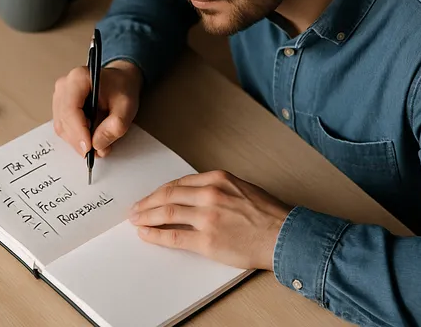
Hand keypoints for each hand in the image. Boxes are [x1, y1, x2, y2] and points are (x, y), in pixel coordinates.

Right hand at [53, 59, 142, 156]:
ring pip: (62, 127)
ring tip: (98, 143)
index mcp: (79, 78)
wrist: (119, 80)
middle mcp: (64, 86)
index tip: (89, 147)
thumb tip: (97, 145)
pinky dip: (76, 137)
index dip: (78, 132)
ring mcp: (59, 96)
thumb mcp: (127, 107)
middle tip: (98, 150)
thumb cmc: (122, 88)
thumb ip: (115, 126)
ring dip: (78, 141)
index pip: (71, 109)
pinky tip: (90, 136)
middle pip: (64, 121)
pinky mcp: (59, 107)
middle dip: (80, 140)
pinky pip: (63, 128)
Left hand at [129, 170, 292, 269]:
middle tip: (135, 208)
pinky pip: (173, 236)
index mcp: (218, 179)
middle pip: (168, 195)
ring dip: (146, 217)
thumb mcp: (242, 188)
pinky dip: (155, 235)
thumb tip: (195, 196)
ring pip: (166, 213)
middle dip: (148, 202)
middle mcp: (210, 194)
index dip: (161, 191)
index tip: (152, 196)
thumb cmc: (268, 215)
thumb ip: (218, 189)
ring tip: (136, 220)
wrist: (284, 235)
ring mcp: (207, 217)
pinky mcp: (206, 240)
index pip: (180, 182)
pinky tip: (146, 235)